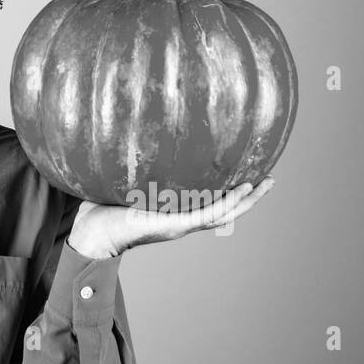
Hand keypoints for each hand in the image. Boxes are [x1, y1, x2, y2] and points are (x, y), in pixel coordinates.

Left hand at [67, 178, 276, 259]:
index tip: (247, 172)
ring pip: (225, 212)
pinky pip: (209, 213)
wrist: (92, 232)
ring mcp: (182, 223)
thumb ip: (132, 162)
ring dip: (248, 199)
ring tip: (267, 182)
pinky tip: (244, 188)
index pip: (209, 199)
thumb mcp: (124, 180)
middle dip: (250, 195)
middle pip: (226, 207)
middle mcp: (183, 218)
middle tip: (270, 178)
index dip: (230, 189)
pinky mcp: (175, 225)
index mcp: (175, 209)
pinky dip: (229, 202)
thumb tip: (128, 131)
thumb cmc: (102, 207)